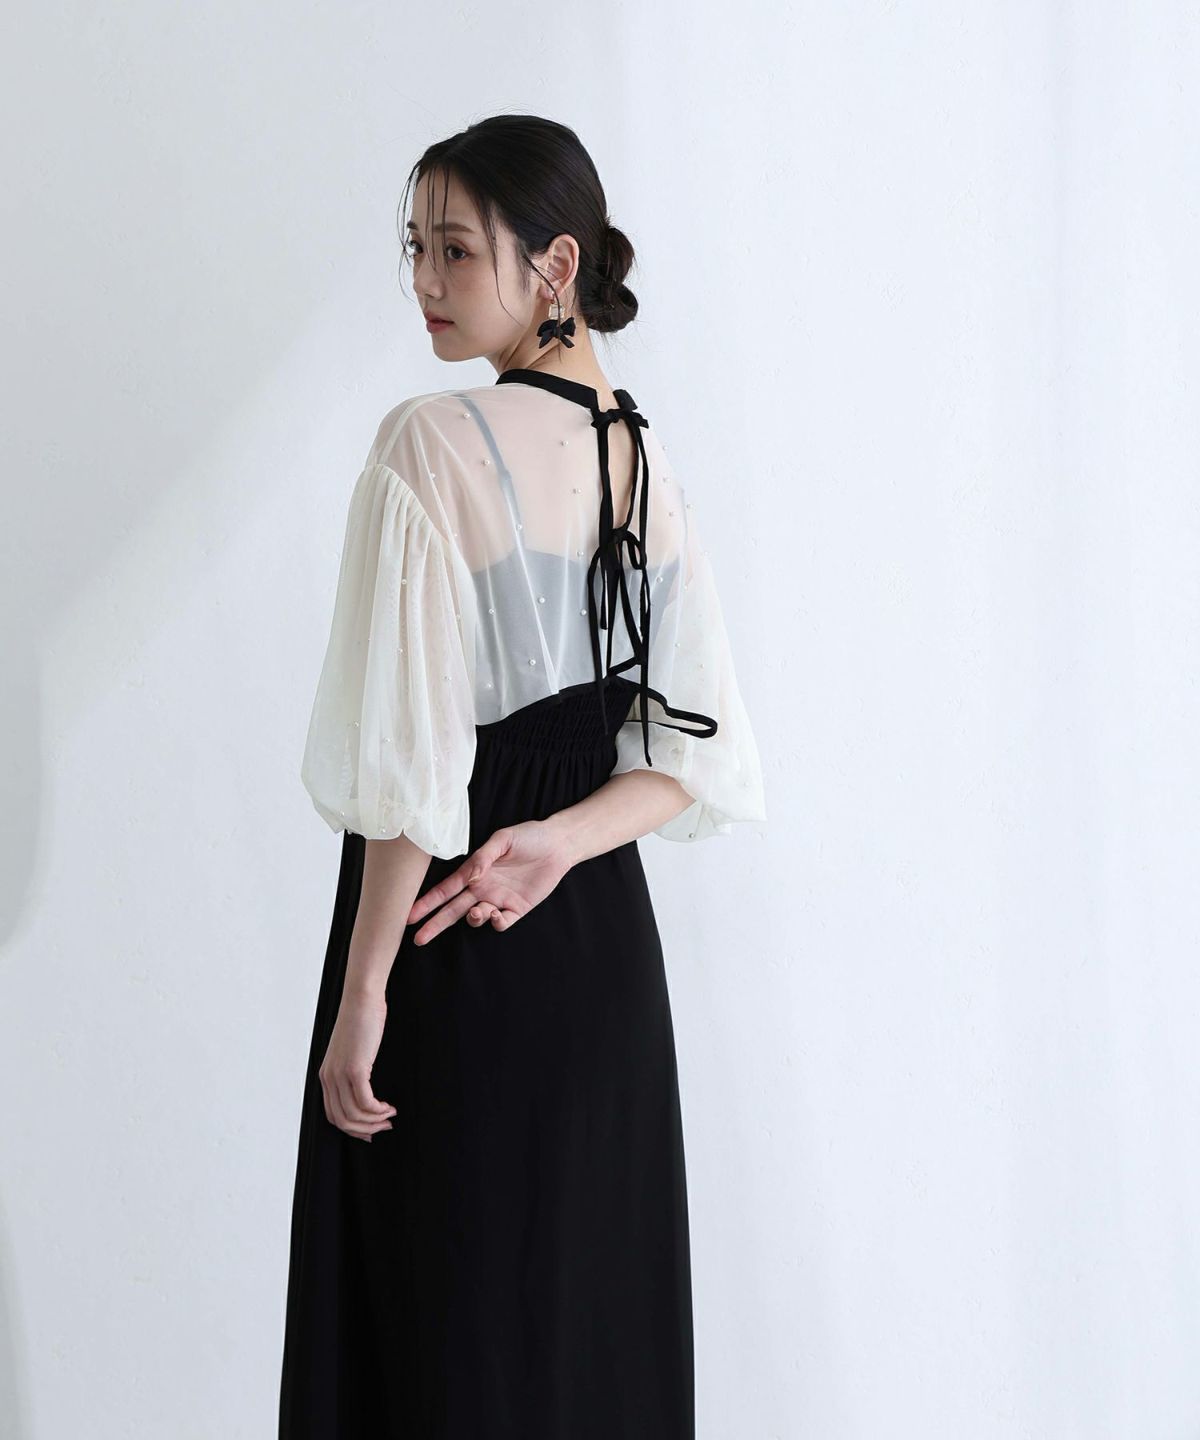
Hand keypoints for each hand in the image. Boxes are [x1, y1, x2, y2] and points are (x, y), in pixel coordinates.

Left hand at [318, 989, 396, 1140]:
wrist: (362, 999)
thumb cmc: (362, 1021)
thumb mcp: (352, 1051)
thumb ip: (352, 1070)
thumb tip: (365, 1092)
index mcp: (326, 1076)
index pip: (333, 1115)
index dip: (353, 1128)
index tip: (371, 1130)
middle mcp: (329, 1078)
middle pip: (342, 1120)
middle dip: (365, 1129)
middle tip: (385, 1126)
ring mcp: (340, 1074)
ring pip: (354, 1115)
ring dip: (375, 1121)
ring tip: (390, 1115)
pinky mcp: (354, 1069)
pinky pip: (365, 1102)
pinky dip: (378, 1110)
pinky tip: (389, 1106)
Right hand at [406, 819, 571, 945]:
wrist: (558, 844)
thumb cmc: (529, 837)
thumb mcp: (503, 839)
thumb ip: (484, 858)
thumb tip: (470, 878)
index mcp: (474, 872)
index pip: (445, 890)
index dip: (427, 903)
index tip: (410, 915)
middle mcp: (483, 888)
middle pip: (453, 910)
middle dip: (435, 924)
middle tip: (419, 939)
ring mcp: (499, 899)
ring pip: (476, 917)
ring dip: (473, 918)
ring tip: (477, 911)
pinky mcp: (518, 908)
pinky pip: (501, 922)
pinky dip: (496, 923)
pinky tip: (496, 914)